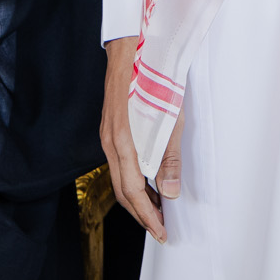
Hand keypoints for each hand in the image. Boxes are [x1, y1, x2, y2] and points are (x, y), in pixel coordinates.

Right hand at [100, 37, 183, 242]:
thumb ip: (169, 158)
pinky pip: (119, 163)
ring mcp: (108, 134)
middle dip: (140, 213)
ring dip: (136, 198)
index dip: (148, 216)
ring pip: (119, 177)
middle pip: (122, 190)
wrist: (133, 46)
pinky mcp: (111, 127)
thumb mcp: (171, 120)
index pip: (133, 192)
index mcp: (124, 142)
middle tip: (160, 228)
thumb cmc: (154, 78)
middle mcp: (110, 142)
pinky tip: (146, 180)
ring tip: (157, 209)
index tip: (161, 232)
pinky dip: (132, 179)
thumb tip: (168, 192)